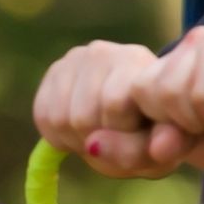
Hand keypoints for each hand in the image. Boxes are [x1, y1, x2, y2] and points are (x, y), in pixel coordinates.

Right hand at [33, 40, 160, 175]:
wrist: (143, 107)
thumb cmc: (155, 131)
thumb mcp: (160, 150)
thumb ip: (137, 151)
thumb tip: (92, 146)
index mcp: (138, 62)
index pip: (114, 104)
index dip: (122, 135)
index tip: (140, 139)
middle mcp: (104, 52)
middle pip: (82, 117)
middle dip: (98, 140)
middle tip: (117, 141)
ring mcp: (74, 60)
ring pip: (60, 120)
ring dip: (78, 140)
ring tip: (100, 137)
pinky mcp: (54, 72)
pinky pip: (43, 116)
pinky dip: (59, 136)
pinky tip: (81, 132)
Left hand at [113, 25, 203, 177]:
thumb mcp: (188, 148)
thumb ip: (137, 149)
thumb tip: (92, 146)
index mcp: (178, 66)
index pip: (137, 93)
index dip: (163, 125)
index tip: (193, 133)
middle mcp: (201, 43)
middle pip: (162, 93)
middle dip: (192, 124)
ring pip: (194, 90)